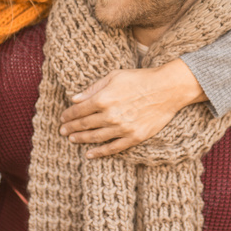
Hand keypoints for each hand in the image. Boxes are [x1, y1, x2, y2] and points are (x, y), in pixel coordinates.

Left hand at [59, 60, 206, 157]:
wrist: (167, 89)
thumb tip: (74, 99)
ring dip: (81, 140)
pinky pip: (112, 148)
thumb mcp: (114, 76)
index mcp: (103, 99)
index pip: (79, 110)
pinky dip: (99, 153)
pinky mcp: (134, 137)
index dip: (68, 115)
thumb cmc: (140, 79)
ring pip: (95, 138)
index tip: (63, 118)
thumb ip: (93, 88)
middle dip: (71, 128)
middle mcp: (110, 115)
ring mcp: (122, 129)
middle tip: (63, 131)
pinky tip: (90, 154)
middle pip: (84, 125)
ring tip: (73, 140)